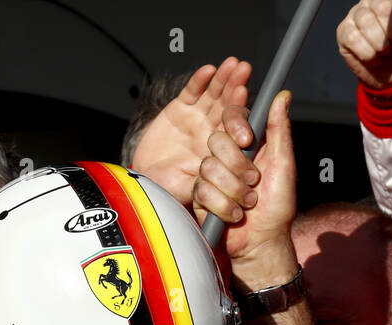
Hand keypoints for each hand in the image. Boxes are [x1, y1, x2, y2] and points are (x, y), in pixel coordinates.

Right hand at [130, 57, 251, 206]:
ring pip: (214, 95)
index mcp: (224, 150)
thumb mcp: (204, 192)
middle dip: (236, 88)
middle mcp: (213, 132)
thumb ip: (222, 176)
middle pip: (228, 106)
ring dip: (224, 79)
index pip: (238, 129)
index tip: (246, 100)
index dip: (242, 115)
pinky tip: (209, 71)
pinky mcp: (178, 111)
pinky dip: (200, 81)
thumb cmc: (173, 191)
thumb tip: (243, 168)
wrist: (146, 189)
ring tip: (233, 65)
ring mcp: (197, 120)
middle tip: (244, 71)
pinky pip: (192, 92)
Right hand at [192, 92, 297, 280]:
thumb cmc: (278, 206)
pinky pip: (203, 190)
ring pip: (208, 167)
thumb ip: (280, 129)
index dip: (236, 126)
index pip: (231, 118)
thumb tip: (283, 95)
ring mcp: (211, 175)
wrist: (262, 242)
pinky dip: (224, 206)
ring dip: (234, 190)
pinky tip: (235, 215)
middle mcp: (227, 157)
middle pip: (216, 140)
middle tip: (254, 183)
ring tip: (248, 204)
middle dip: (238, 166)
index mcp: (246, 145)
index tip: (247, 140)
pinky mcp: (200, 195)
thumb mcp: (284, 164)